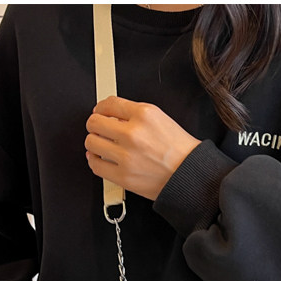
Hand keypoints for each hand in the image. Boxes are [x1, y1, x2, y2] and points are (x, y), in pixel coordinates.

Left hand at [85, 96, 200, 200]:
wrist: (189, 175)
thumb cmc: (180, 151)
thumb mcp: (161, 119)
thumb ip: (135, 114)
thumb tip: (112, 115)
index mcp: (144, 115)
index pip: (109, 104)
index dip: (100, 108)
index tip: (100, 112)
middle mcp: (133, 134)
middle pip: (94, 122)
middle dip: (95, 125)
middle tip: (99, 129)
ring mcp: (126, 156)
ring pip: (91, 142)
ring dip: (94, 142)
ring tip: (100, 144)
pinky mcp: (123, 176)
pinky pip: (96, 165)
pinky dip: (94, 160)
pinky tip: (99, 158)